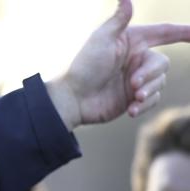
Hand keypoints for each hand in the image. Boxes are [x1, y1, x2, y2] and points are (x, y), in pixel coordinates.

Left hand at [48, 0, 189, 129]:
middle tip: (132, 83)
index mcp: (132, 41)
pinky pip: (152, 100)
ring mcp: (136, 80)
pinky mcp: (133, 98)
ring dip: (148, 90)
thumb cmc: (84, 66)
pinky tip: (130, 109)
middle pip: (162, 64)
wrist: (72, 98)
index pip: (165, 33)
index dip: (184, 32)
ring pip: (159, 83)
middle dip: (150, 73)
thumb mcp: (102, 40)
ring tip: (133, 96)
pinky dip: (144, 104)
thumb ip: (118, 20)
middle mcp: (136, 59)